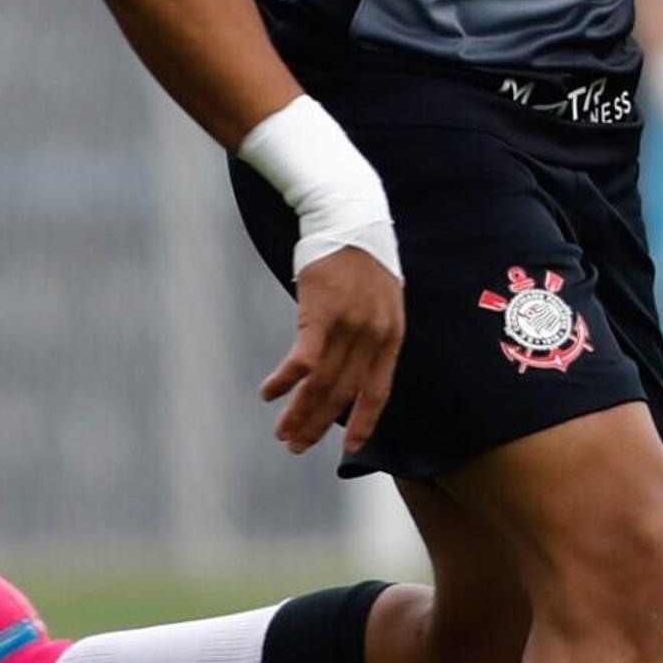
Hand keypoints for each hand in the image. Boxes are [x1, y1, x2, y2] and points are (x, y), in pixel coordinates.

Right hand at [260, 245, 402, 456]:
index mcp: (392, 335)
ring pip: (321, 383)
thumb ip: (369, 334)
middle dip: (319, 425)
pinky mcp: (321, 311)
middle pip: (344, 393)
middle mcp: (374, 334)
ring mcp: (349, 324)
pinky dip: (285, 380)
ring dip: (299, 411)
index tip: (350, 448)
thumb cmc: (360, 258)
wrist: (348, 213)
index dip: (364, 422)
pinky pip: (302, 359)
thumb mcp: (380, 299)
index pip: (379, 390)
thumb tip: (351, 366)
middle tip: (296, 445)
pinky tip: (270, 393)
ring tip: (282, 432)